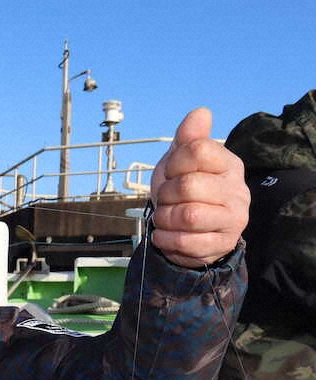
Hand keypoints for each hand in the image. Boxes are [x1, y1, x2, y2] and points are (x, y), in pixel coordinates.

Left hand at [149, 108, 248, 268]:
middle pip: (188, 185)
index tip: (171, 173)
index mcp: (229, 165)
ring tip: (165, 218)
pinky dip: (165, 238)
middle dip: (165, 195)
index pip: (198, 151)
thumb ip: (188, 139)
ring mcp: (234, 219)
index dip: (173, 163)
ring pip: (187, 215)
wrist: (191, 232)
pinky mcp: (222, 244)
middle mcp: (238, 191)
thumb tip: (200, 113)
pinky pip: (185, 242)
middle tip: (165, 200)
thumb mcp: (180, 163)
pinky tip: (166, 234)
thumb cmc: (184, 192)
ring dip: (164, 218)